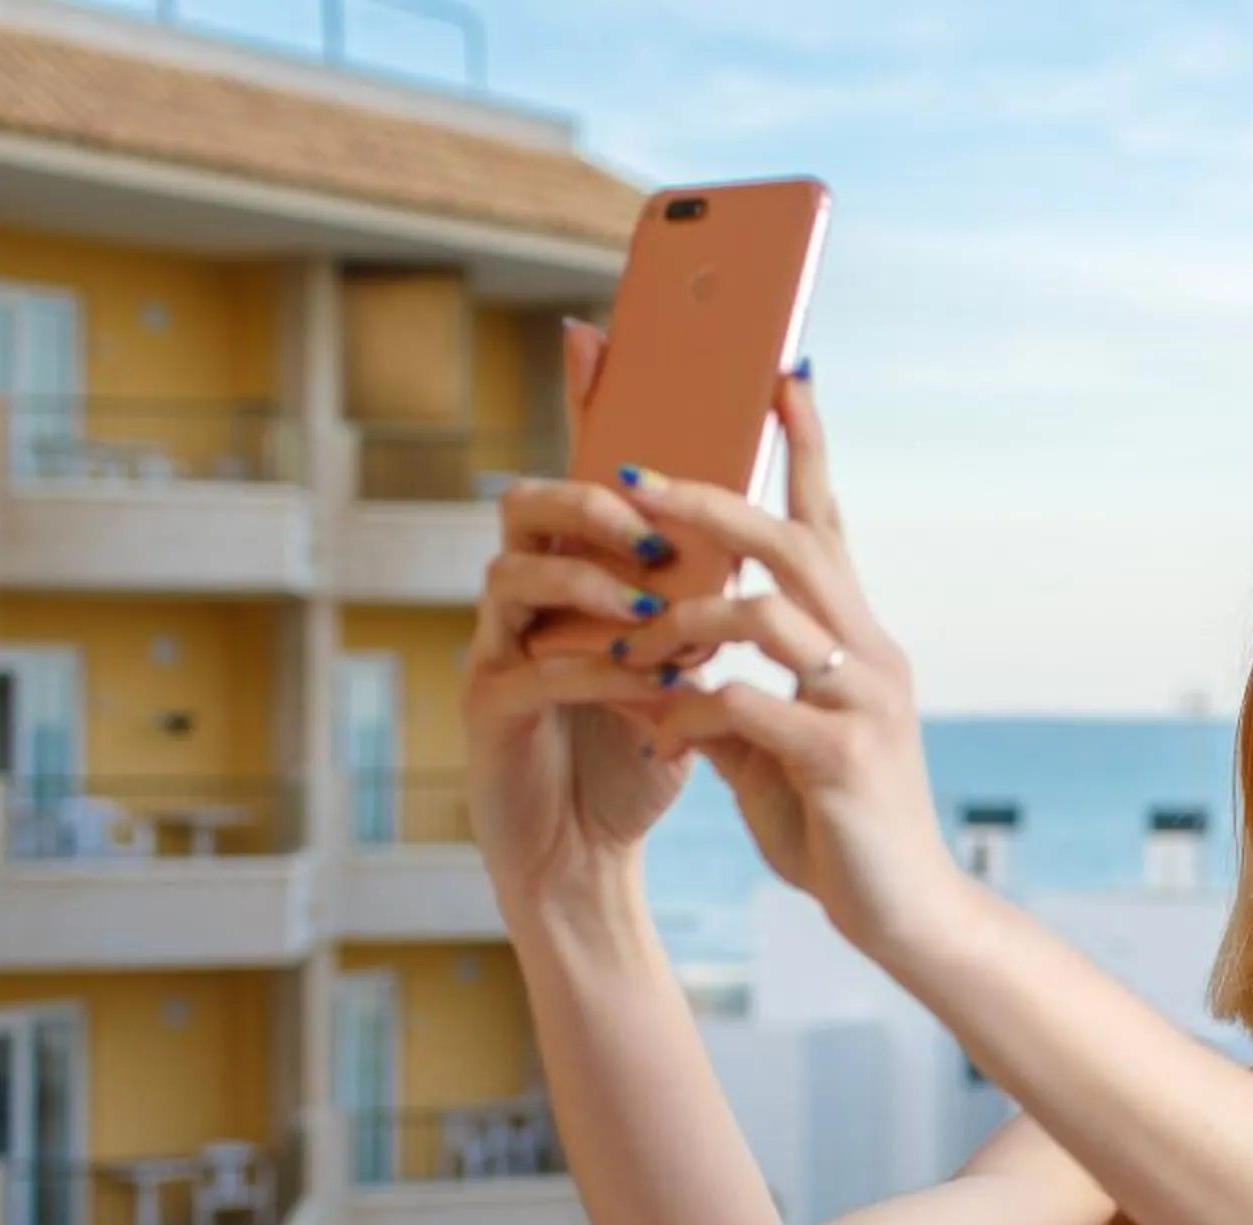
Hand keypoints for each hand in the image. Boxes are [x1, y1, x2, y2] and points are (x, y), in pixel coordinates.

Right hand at [458, 319, 690, 927]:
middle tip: (650, 521)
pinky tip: (639, 676)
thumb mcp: (681, 666)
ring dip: (589, 581)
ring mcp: (496, 650)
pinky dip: (588, 666)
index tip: (604, 334)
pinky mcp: (489, 711)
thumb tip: (763, 526)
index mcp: (573, 578)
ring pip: (512, 572)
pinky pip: (527, 666)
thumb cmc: (634, 758)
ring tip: (650, 605)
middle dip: (590, 501)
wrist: (591, 860)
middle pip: (524, 501)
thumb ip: (701, 600)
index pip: (580, 475)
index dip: (585, 405)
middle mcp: (522, 600)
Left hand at [601, 370, 973, 957]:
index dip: (806, 448)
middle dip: (713, 503)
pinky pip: (749, 706)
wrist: (904, 916)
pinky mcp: (843, 760)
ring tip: (634, 648)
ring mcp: (864, 705)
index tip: (779, 377)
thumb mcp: (774, 747)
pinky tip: (660, 738)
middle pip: (795, 544)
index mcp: (859, 642)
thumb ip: (732, 693)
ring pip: (768, 614)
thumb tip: (667, 659)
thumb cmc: (838, 828)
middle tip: (641, 478)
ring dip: (685, 620)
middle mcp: (873, 656)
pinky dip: (690, 712)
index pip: (830, 523)